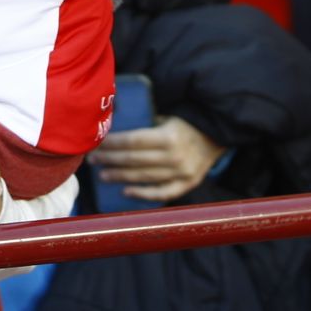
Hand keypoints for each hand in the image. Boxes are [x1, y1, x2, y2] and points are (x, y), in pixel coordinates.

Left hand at [89, 115, 225, 202]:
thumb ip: (146, 121)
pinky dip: (143, 195)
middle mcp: (175, 157)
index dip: (113, 143)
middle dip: (110, 160)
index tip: (97, 143)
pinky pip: (162, 193)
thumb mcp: (167, 115)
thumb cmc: (186, 122)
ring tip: (102, 174)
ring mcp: (182, 173)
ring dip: (120, 176)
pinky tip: (125, 191)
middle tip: (92, 159)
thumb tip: (116, 123)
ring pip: (144, 178)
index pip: (133, 141)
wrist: (217, 134)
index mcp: (168, 136)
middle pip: (134, 161)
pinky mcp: (188, 183)